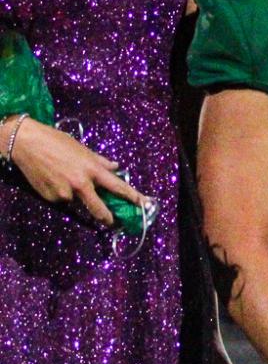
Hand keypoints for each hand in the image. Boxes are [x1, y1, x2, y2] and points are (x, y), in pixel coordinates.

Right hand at [6, 116, 146, 227]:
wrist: (28, 143)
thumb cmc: (57, 142)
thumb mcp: (82, 149)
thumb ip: (100, 161)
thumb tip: (115, 167)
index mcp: (92, 169)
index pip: (117, 186)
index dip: (131, 196)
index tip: (143, 204)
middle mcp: (81, 183)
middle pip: (98, 207)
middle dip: (107, 217)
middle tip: (112, 221)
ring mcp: (64, 192)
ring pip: (75, 201)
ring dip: (74, 195)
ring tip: (62, 176)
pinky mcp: (50, 197)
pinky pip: (60, 199)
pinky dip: (59, 193)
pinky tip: (51, 179)